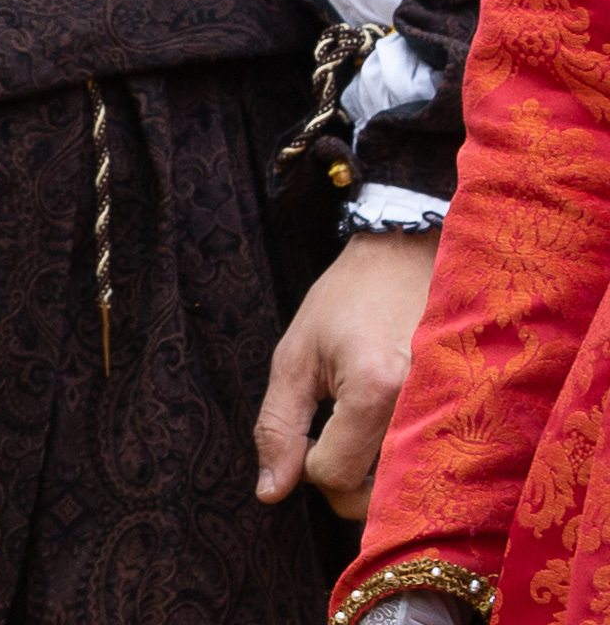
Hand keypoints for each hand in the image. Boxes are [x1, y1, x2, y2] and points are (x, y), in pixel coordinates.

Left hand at [253, 227, 439, 518]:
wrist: (411, 256)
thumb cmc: (347, 299)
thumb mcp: (295, 354)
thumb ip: (278, 426)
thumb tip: (271, 493)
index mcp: (375, 388)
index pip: (335, 474)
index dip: (310, 466)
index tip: (311, 434)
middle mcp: (426, 406)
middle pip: (378, 495)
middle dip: (347, 483)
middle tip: (338, 436)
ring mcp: (462, 411)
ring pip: (411, 487)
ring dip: (382, 475)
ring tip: (369, 429)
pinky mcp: (480, 413)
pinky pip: (441, 467)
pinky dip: (413, 461)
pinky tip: (400, 428)